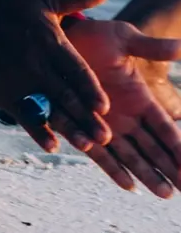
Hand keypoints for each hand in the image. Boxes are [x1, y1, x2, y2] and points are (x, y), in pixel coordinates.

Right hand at [0, 0, 112, 152]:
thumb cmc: (13, 9)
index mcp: (51, 44)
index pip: (76, 71)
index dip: (90, 90)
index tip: (104, 108)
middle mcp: (36, 68)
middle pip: (66, 97)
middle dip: (87, 118)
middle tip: (105, 138)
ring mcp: (19, 85)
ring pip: (49, 111)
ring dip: (68, 130)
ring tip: (86, 146)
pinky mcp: (4, 96)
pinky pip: (24, 117)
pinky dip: (38, 132)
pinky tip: (52, 145)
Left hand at [67, 20, 180, 196]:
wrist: (62, 44)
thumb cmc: (95, 38)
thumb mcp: (126, 40)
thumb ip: (151, 48)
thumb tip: (180, 49)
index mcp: (141, 98)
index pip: (165, 127)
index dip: (179, 145)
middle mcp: (126, 117)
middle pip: (153, 148)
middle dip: (170, 168)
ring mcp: (105, 127)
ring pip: (132, 156)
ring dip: (148, 174)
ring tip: (165, 193)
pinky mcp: (83, 131)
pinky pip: (101, 155)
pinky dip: (115, 169)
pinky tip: (129, 185)